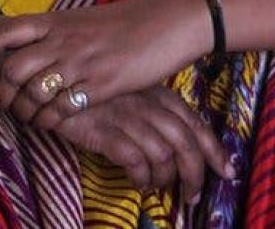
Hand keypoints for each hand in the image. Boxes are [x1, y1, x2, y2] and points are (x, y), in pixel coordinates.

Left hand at [0, 0, 212, 117]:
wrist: (168, 22)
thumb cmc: (125, 24)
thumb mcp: (82, 22)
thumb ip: (55, 34)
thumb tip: (30, 47)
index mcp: (55, 21)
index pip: (2, 33)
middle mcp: (62, 40)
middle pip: (11, 68)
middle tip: (0, 104)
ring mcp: (81, 62)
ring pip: (33, 91)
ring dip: (25, 111)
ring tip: (28, 116)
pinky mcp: (102, 84)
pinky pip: (63, 107)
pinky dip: (51, 119)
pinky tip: (53, 121)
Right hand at [39, 85, 231, 200]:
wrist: (48, 80)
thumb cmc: (91, 90)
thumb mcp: (128, 92)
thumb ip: (151, 110)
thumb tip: (174, 144)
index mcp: (155, 92)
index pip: (194, 122)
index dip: (214, 149)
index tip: (226, 170)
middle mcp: (144, 103)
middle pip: (184, 142)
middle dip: (195, 173)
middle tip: (193, 195)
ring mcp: (123, 115)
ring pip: (161, 154)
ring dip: (165, 178)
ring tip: (159, 189)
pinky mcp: (102, 130)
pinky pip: (133, 159)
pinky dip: (141, 177)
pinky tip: (137, 183)